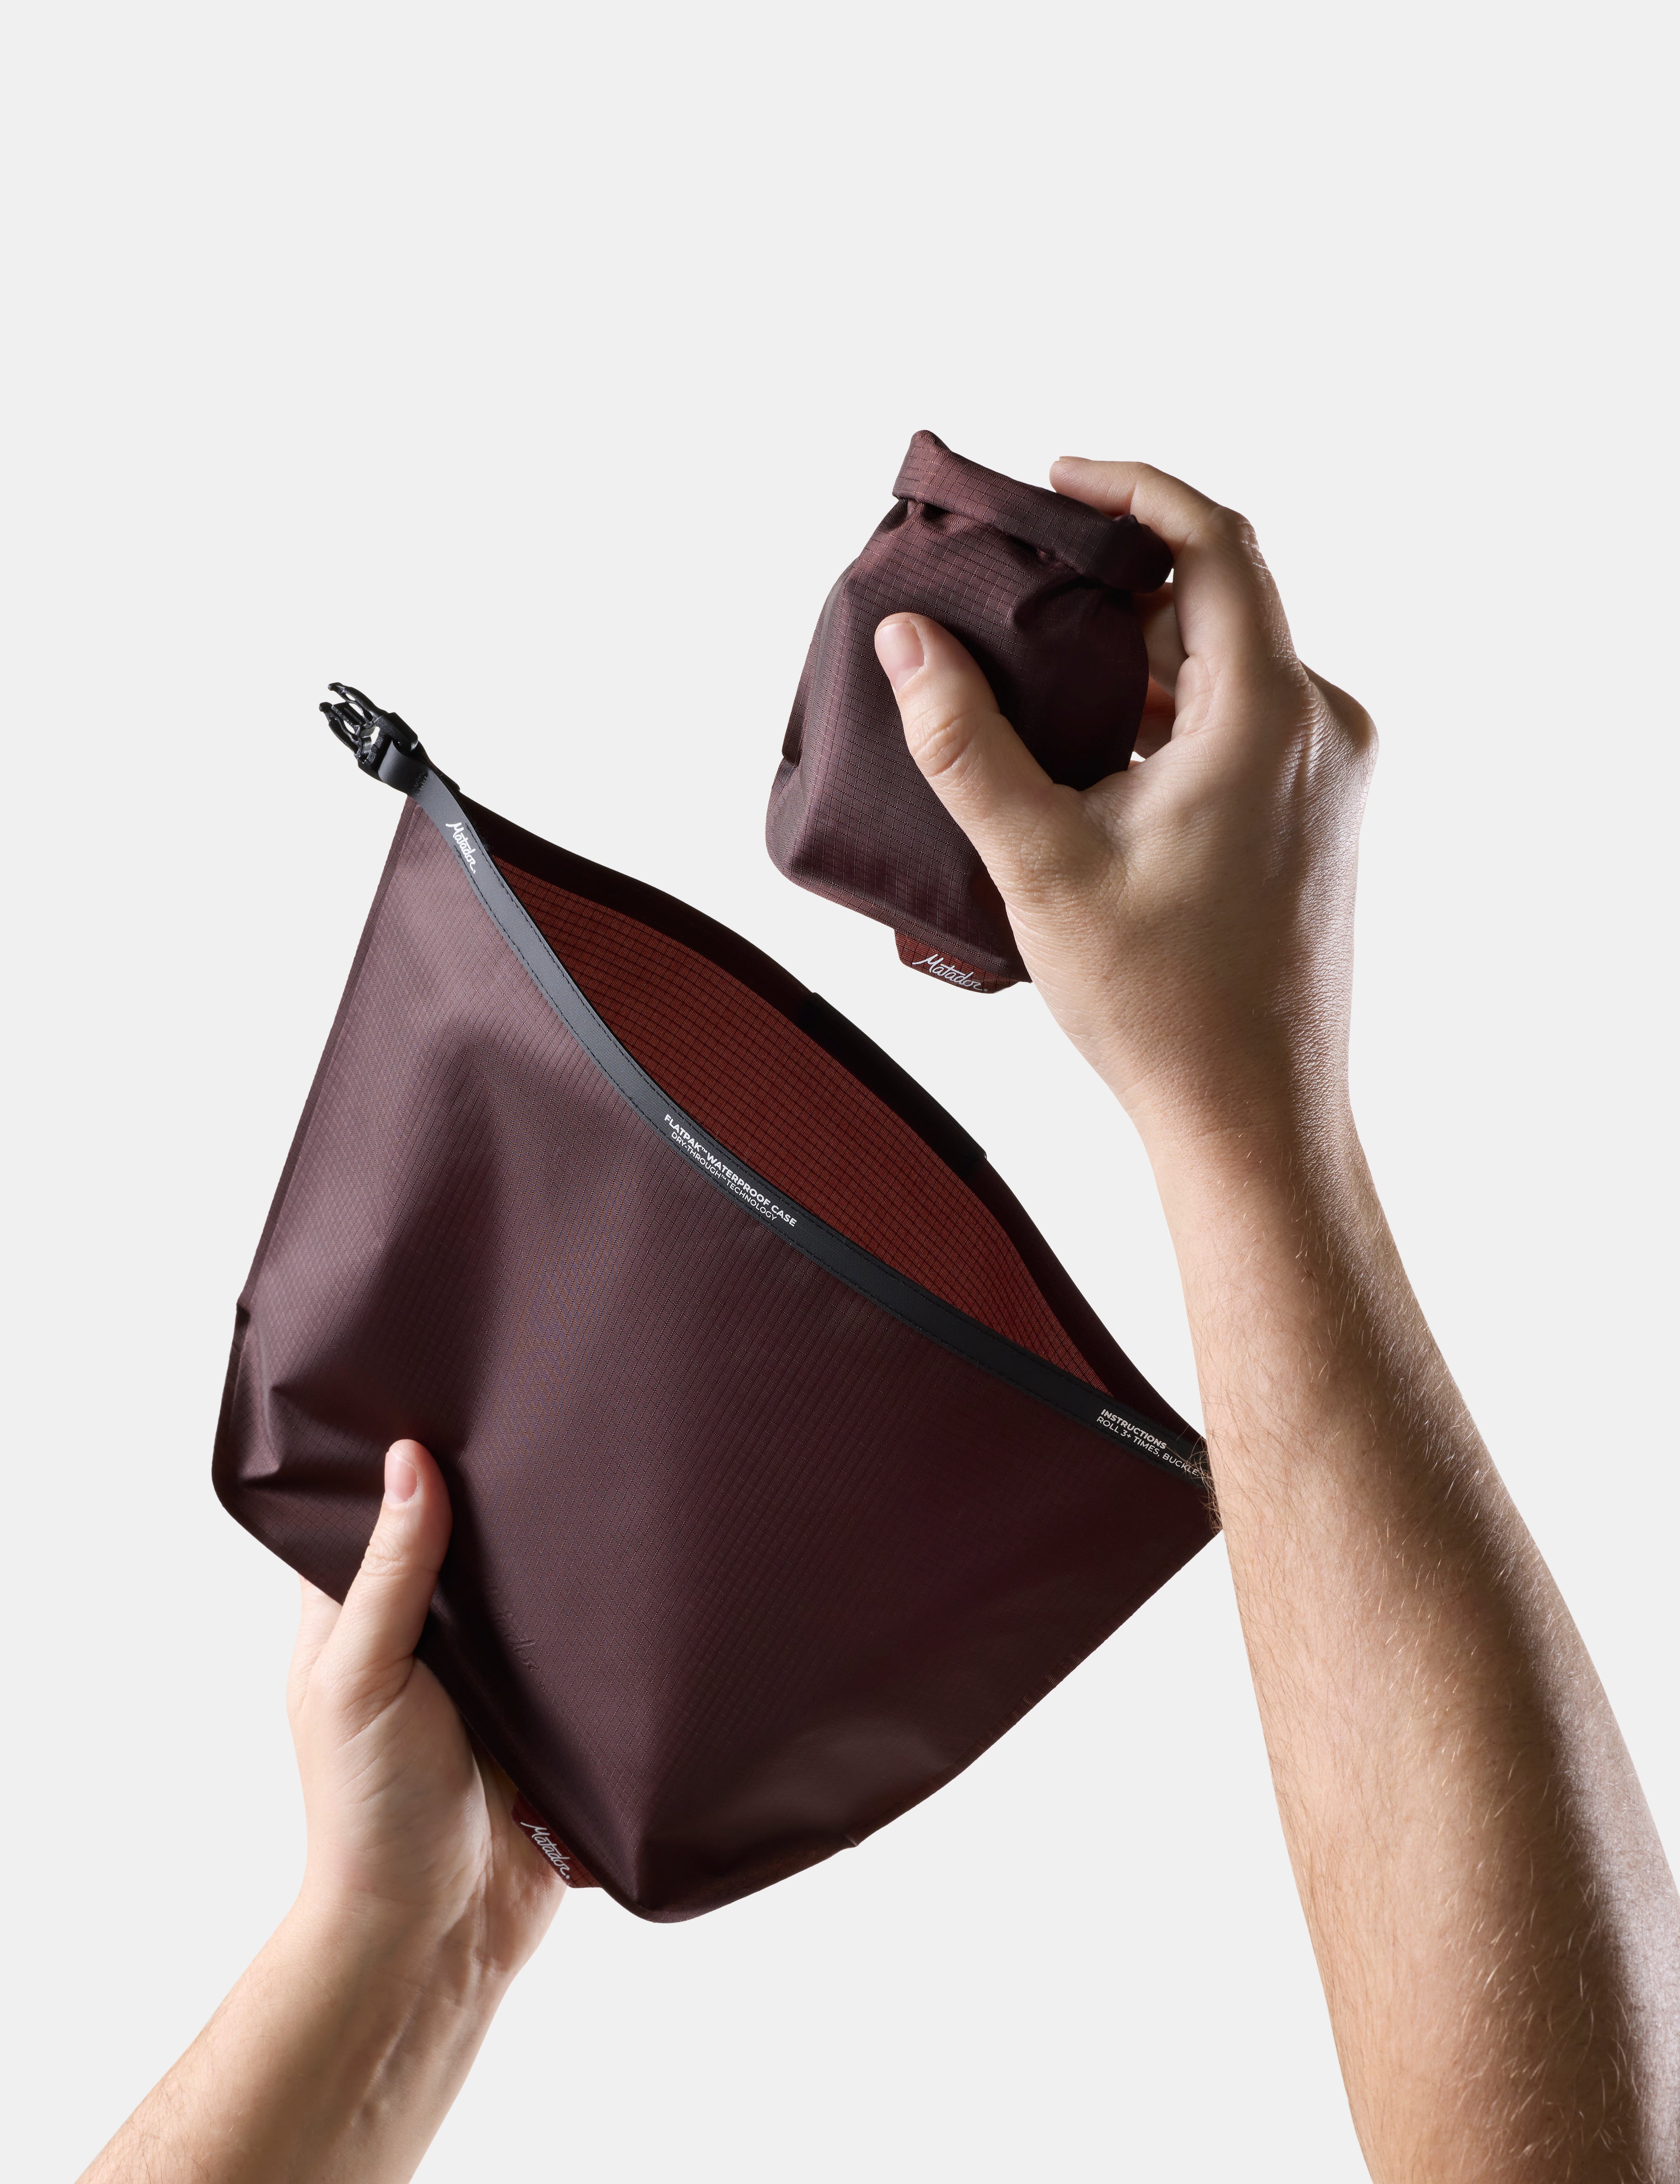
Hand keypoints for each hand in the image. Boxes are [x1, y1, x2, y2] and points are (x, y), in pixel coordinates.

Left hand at [288, 1438, 562, 1972]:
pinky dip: (606, 1620)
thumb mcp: (361, 1676)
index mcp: (362, 1617)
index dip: (411, 1457)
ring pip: (533, 1589)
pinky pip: (583, 1651)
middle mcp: (430, 1636)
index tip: (457, 1389)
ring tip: (615, 1467)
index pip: (383, 1512)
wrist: (438, 1937)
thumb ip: (390, 1574)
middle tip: (560, 1411)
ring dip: (564, 1555)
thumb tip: (410, 1459)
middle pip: (470, 1541)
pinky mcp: (553, 1716)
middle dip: (508, 1494)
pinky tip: (643, 1566)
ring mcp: (495, 1676)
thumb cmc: (369, 1809)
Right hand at [873, 459, 1376, 1159]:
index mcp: (1267, 715)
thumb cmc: (1161, 1003)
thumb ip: (964, 742)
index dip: (1136, 490)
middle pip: (1219, 599)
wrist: (1252, 1113)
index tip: (1060, 478)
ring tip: (1041, 681)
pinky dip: (1169, 711)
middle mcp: (1320, 725)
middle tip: (1021, 589)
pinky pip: (1242, 720)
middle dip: (1117, 583)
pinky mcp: (1317, 813)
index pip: (1216, 541)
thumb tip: (907, 639)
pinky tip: (1094, 756)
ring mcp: (1329, 772)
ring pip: (1227, 664)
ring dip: (1138, 656)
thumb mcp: (1037, 863)